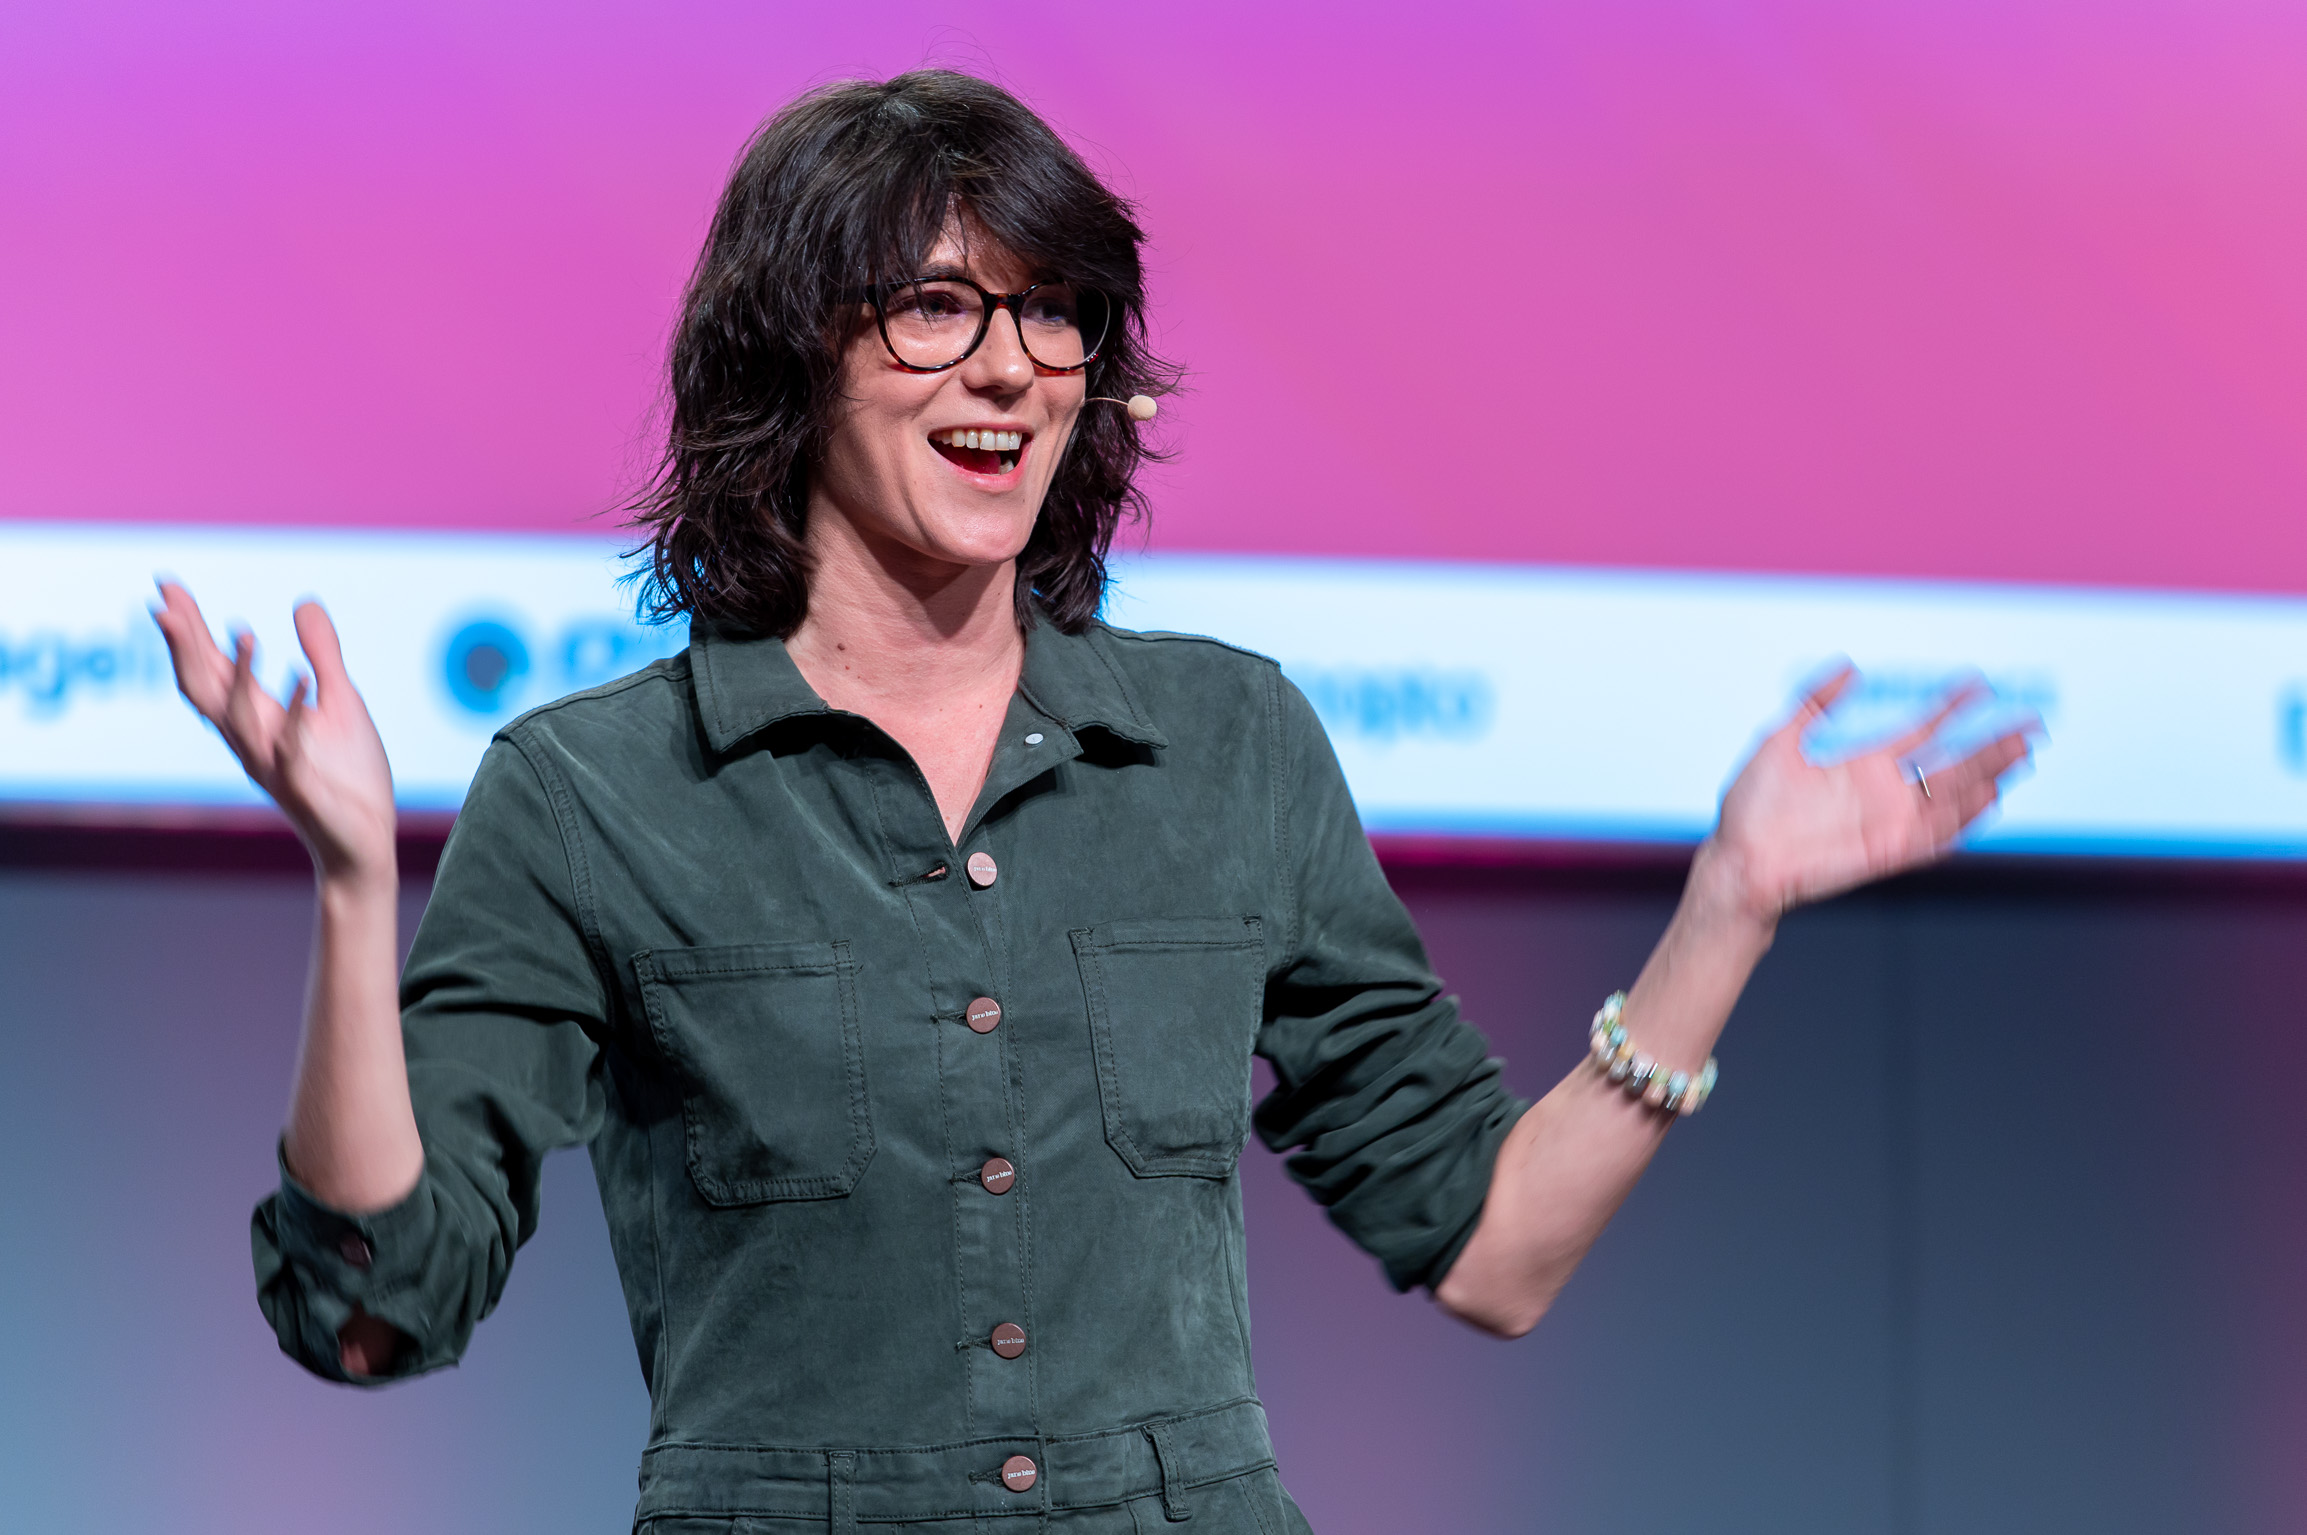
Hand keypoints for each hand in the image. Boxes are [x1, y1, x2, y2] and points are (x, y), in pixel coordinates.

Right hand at [152, 582, 396, 881]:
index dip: (188, 630)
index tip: (166, 587)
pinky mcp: (303, 788)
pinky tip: (303, 679)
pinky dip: (294, 714)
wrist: (365, 843)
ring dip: (238, 676)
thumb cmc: (347, 777)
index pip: (211, 668)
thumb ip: (323, 655)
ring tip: (244, 631)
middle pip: (205, 689)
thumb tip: (303, 602)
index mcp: (259, 718)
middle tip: (164, 603)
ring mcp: (273, 765)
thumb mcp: (340, 702)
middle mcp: (253, 740)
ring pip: (237, 719)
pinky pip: (291, 749)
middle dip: (184, 647)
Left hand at [1708, 663, 2033, 921]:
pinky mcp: (1887, 851)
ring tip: (2022, 753)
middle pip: (1951, 764)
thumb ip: (1814, 703)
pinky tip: (1990, 799)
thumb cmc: (1752, 808)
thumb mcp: (1780, 739)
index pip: (1919, 731)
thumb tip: (1847, 667)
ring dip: (1988, 775)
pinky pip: (1936, 835)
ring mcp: (1889, 822)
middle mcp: (1883, 792)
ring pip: (1952, 796)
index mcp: (1862, 764)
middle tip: (2029, 723)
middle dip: (1991, 745)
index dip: (1950, 708)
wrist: (1739, 861)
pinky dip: (1963, 818)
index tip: (1979, 684)